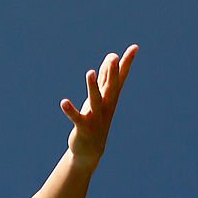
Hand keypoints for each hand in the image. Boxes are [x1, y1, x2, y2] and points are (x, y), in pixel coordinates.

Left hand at [60, 44, 137, 169]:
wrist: (90, 150)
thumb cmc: (95, 119)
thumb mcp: (101, 97)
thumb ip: (105, 78)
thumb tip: (111, 57)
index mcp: (110, 98)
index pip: (120, 78)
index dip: (127, 63)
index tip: (134, 47)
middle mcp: (106, 106)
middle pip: (111, 87)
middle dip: (112, 72)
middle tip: (113, 57)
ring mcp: (96, 117)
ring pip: (95, 100)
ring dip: (92, 87)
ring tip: (90, 72)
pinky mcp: (84, 127)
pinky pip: (77, 117)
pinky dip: (70, 110)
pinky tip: (63, 102)